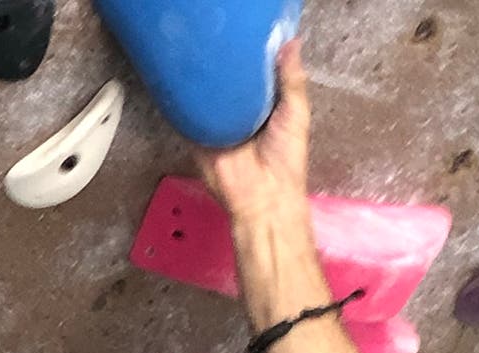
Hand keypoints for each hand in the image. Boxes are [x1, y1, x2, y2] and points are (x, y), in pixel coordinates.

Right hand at [194, 38, 312, 228]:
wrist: (262, 196)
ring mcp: (217, 122)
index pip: (256, 73)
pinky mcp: (198, 134)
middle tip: (219, 34)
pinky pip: (187, 113)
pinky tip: (182, 76)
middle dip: (225, 61)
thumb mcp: (296, 113)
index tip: (248, 30)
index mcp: (264, 105)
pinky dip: (184, 99)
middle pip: (228, 80)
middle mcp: (239, 111)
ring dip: (204, 77)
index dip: (253, 53)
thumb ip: (292, 80)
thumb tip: (292, 43)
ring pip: (206, 94)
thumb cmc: (286, 159)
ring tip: (200, 48)